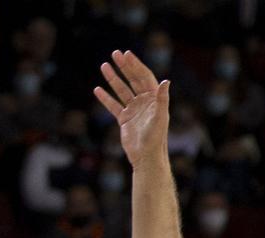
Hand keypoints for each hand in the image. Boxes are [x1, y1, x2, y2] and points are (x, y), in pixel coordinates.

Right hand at [93, 50, 169, 168]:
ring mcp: (134, 110)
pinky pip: (114, 105)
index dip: (136, 65)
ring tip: (103, 66)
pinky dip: (106, 98)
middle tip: (115, 54)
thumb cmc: (156, 138)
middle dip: (124, 67)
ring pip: (122, 91)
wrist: (146, 157)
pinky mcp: (125, 119)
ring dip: (113, 79)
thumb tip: (166, 81)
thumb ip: (162, 99)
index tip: (127, 54)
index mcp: (155, 100)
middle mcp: (145, 103)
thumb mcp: (159, 116)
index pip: (145, 77)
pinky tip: (97, 89)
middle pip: (133, 80)